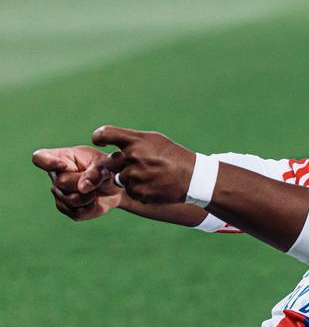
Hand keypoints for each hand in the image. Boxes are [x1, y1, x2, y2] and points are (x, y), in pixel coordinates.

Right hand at [32, 145, 122, 220]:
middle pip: (61, 183)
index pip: (40, 158)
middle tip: (100, 180)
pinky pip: (77, 212)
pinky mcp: (66, 209)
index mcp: (61, 157)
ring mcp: (59, 193)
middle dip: (84, 183)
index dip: (47, 162)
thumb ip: (95, 173)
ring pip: (70, 200)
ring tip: (97, 189)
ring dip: (90, 196)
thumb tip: (82, 188)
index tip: (63, 165)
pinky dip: (91, 207)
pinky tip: (95, 200)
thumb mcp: (106, 165)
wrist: (115, 188)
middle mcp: (55, 176)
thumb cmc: (107, 168)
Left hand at [78, 126, 195, 204]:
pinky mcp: (138, 192)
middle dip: (119, 165)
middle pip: (110, 162)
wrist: (192, 177)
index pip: (105, 133)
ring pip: (119, 178)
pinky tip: (153, 185)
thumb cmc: (172, 156)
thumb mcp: (154, 140)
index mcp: (135, 141)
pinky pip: (129, 191)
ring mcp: (134, 176)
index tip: (100, 141)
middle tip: (137, 165)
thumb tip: (108, 142)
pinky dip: (138, 189)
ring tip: (149, 175)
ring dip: (129, 178)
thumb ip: (131, 140)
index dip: (99, 137)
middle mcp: (132, 157)